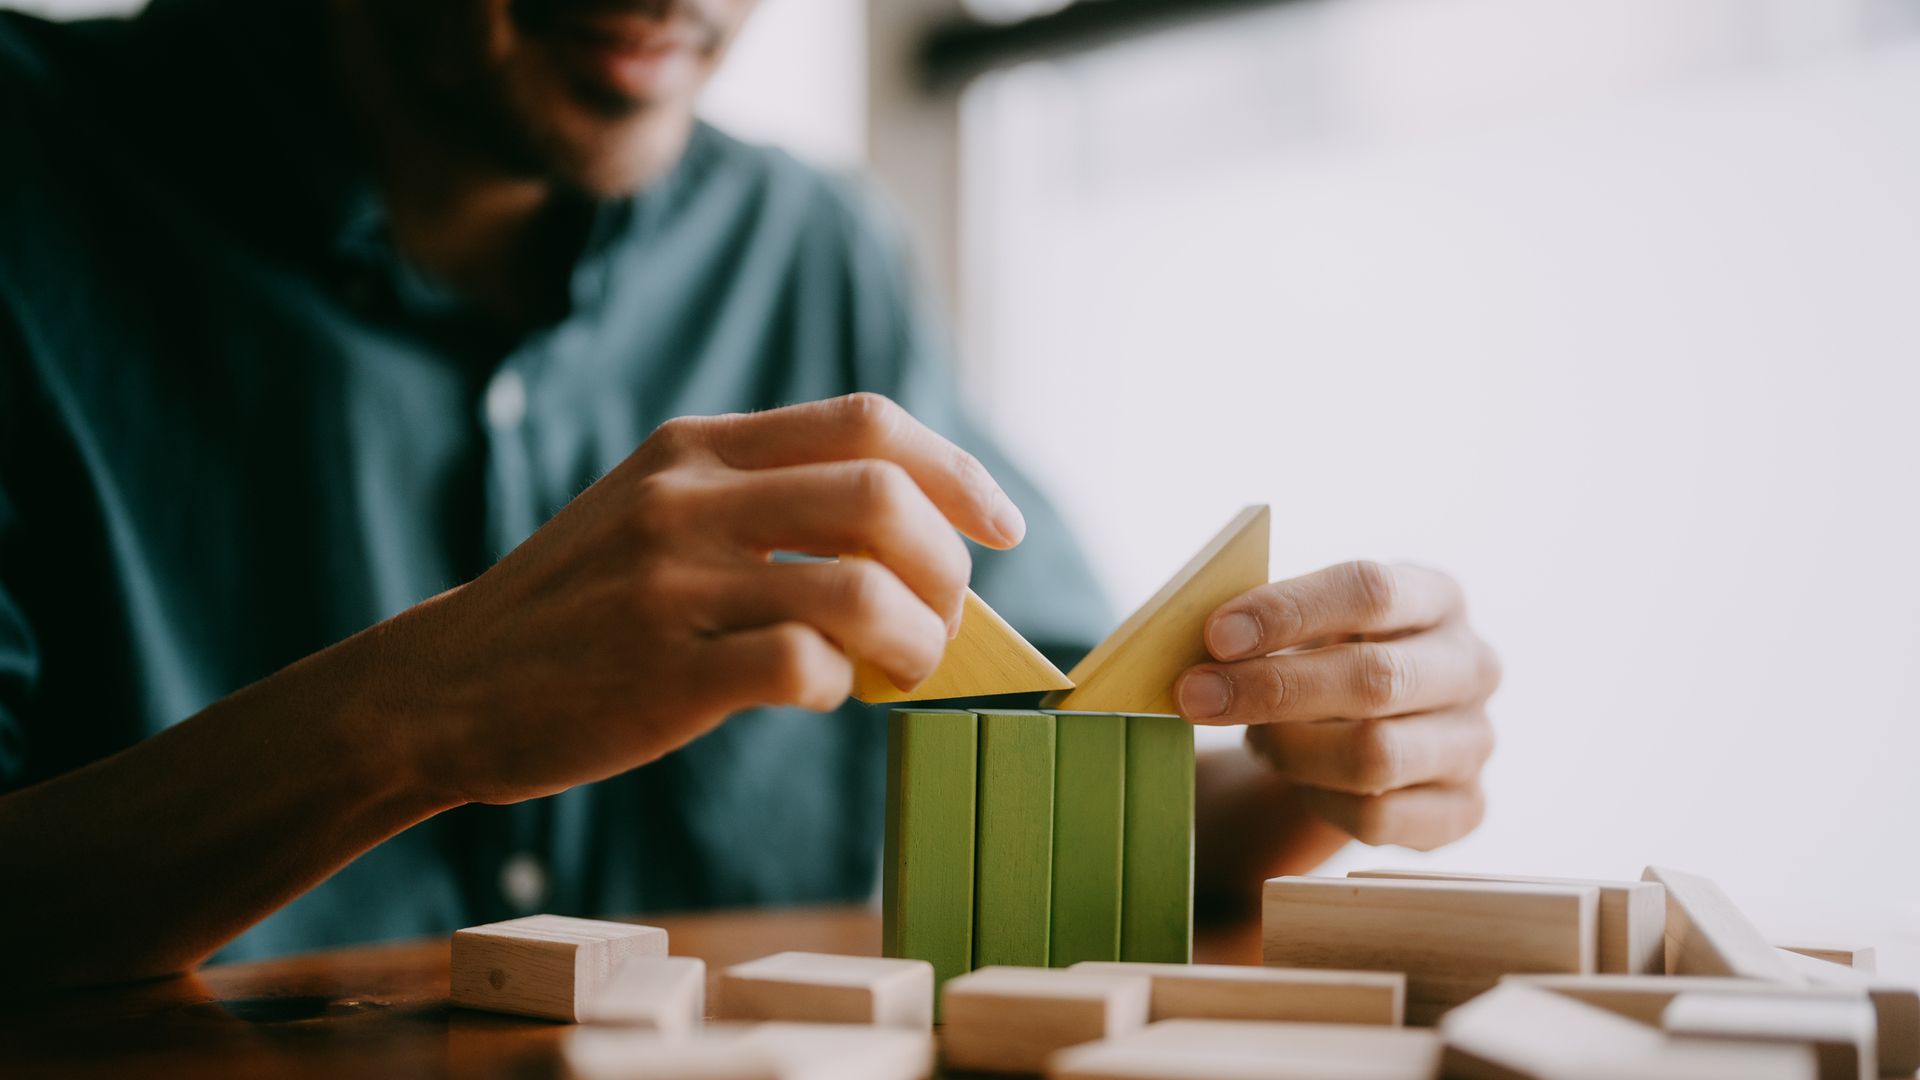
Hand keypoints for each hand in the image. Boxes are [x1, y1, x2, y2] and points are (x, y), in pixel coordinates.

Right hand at [378, 393, 1024, 805]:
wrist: (446, 687)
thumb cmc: (578, 608)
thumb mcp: (654, 510)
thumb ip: (762, 501)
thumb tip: (910, 539)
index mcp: (697, 447)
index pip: (868, 424)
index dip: (957, 470)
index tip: (1000, 527)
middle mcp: (688, 498)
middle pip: (881, 496)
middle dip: (947, 564)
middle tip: (946, 617)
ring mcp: (673, 583)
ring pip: (860, 586)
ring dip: (915, 637)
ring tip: (906, 667)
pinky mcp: (665, 671)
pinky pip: (805, 666)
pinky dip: (843, 685)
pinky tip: (822, 695)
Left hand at [1177, 561, 1499, 850]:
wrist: (1366, 731)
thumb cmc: (1324, 660)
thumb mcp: (1305, 626)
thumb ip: (1262, 627)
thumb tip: (1199, 650)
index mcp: (1435, 597)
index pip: (1369, 591)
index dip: (1288, 612)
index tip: (1217, 635)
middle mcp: (1471, 666)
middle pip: (1375, 678)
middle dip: (1273, 689)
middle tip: (1195, 695)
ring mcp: (1475, 741)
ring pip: (1376, 756)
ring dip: (1292, 750)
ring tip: (1257, 739)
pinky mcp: (1465, 809)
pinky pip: (1378, 818)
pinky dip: (1320, 802)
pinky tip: (1299, 781)